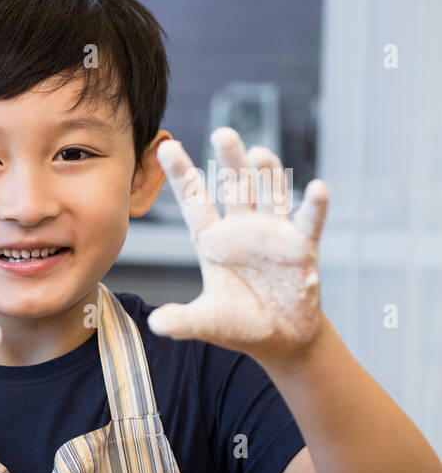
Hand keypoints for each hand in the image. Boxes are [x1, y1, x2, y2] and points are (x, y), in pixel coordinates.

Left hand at [150, 128, 329, 361]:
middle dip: (229, 161)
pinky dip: (314, 206)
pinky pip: (308, 222)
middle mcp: (242, 230)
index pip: (194, 202)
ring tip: (259, 152)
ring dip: (267, 173)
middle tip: (222, 132)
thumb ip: (182, 321)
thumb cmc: (239, 324)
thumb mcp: (206, 322)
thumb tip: (156, 324)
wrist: (279, 339)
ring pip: (270, 194)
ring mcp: (273, 235)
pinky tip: (317, 188)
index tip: (166, 146)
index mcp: (212, 241)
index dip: (182, 175)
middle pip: (234, 188)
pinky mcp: (301, 248)